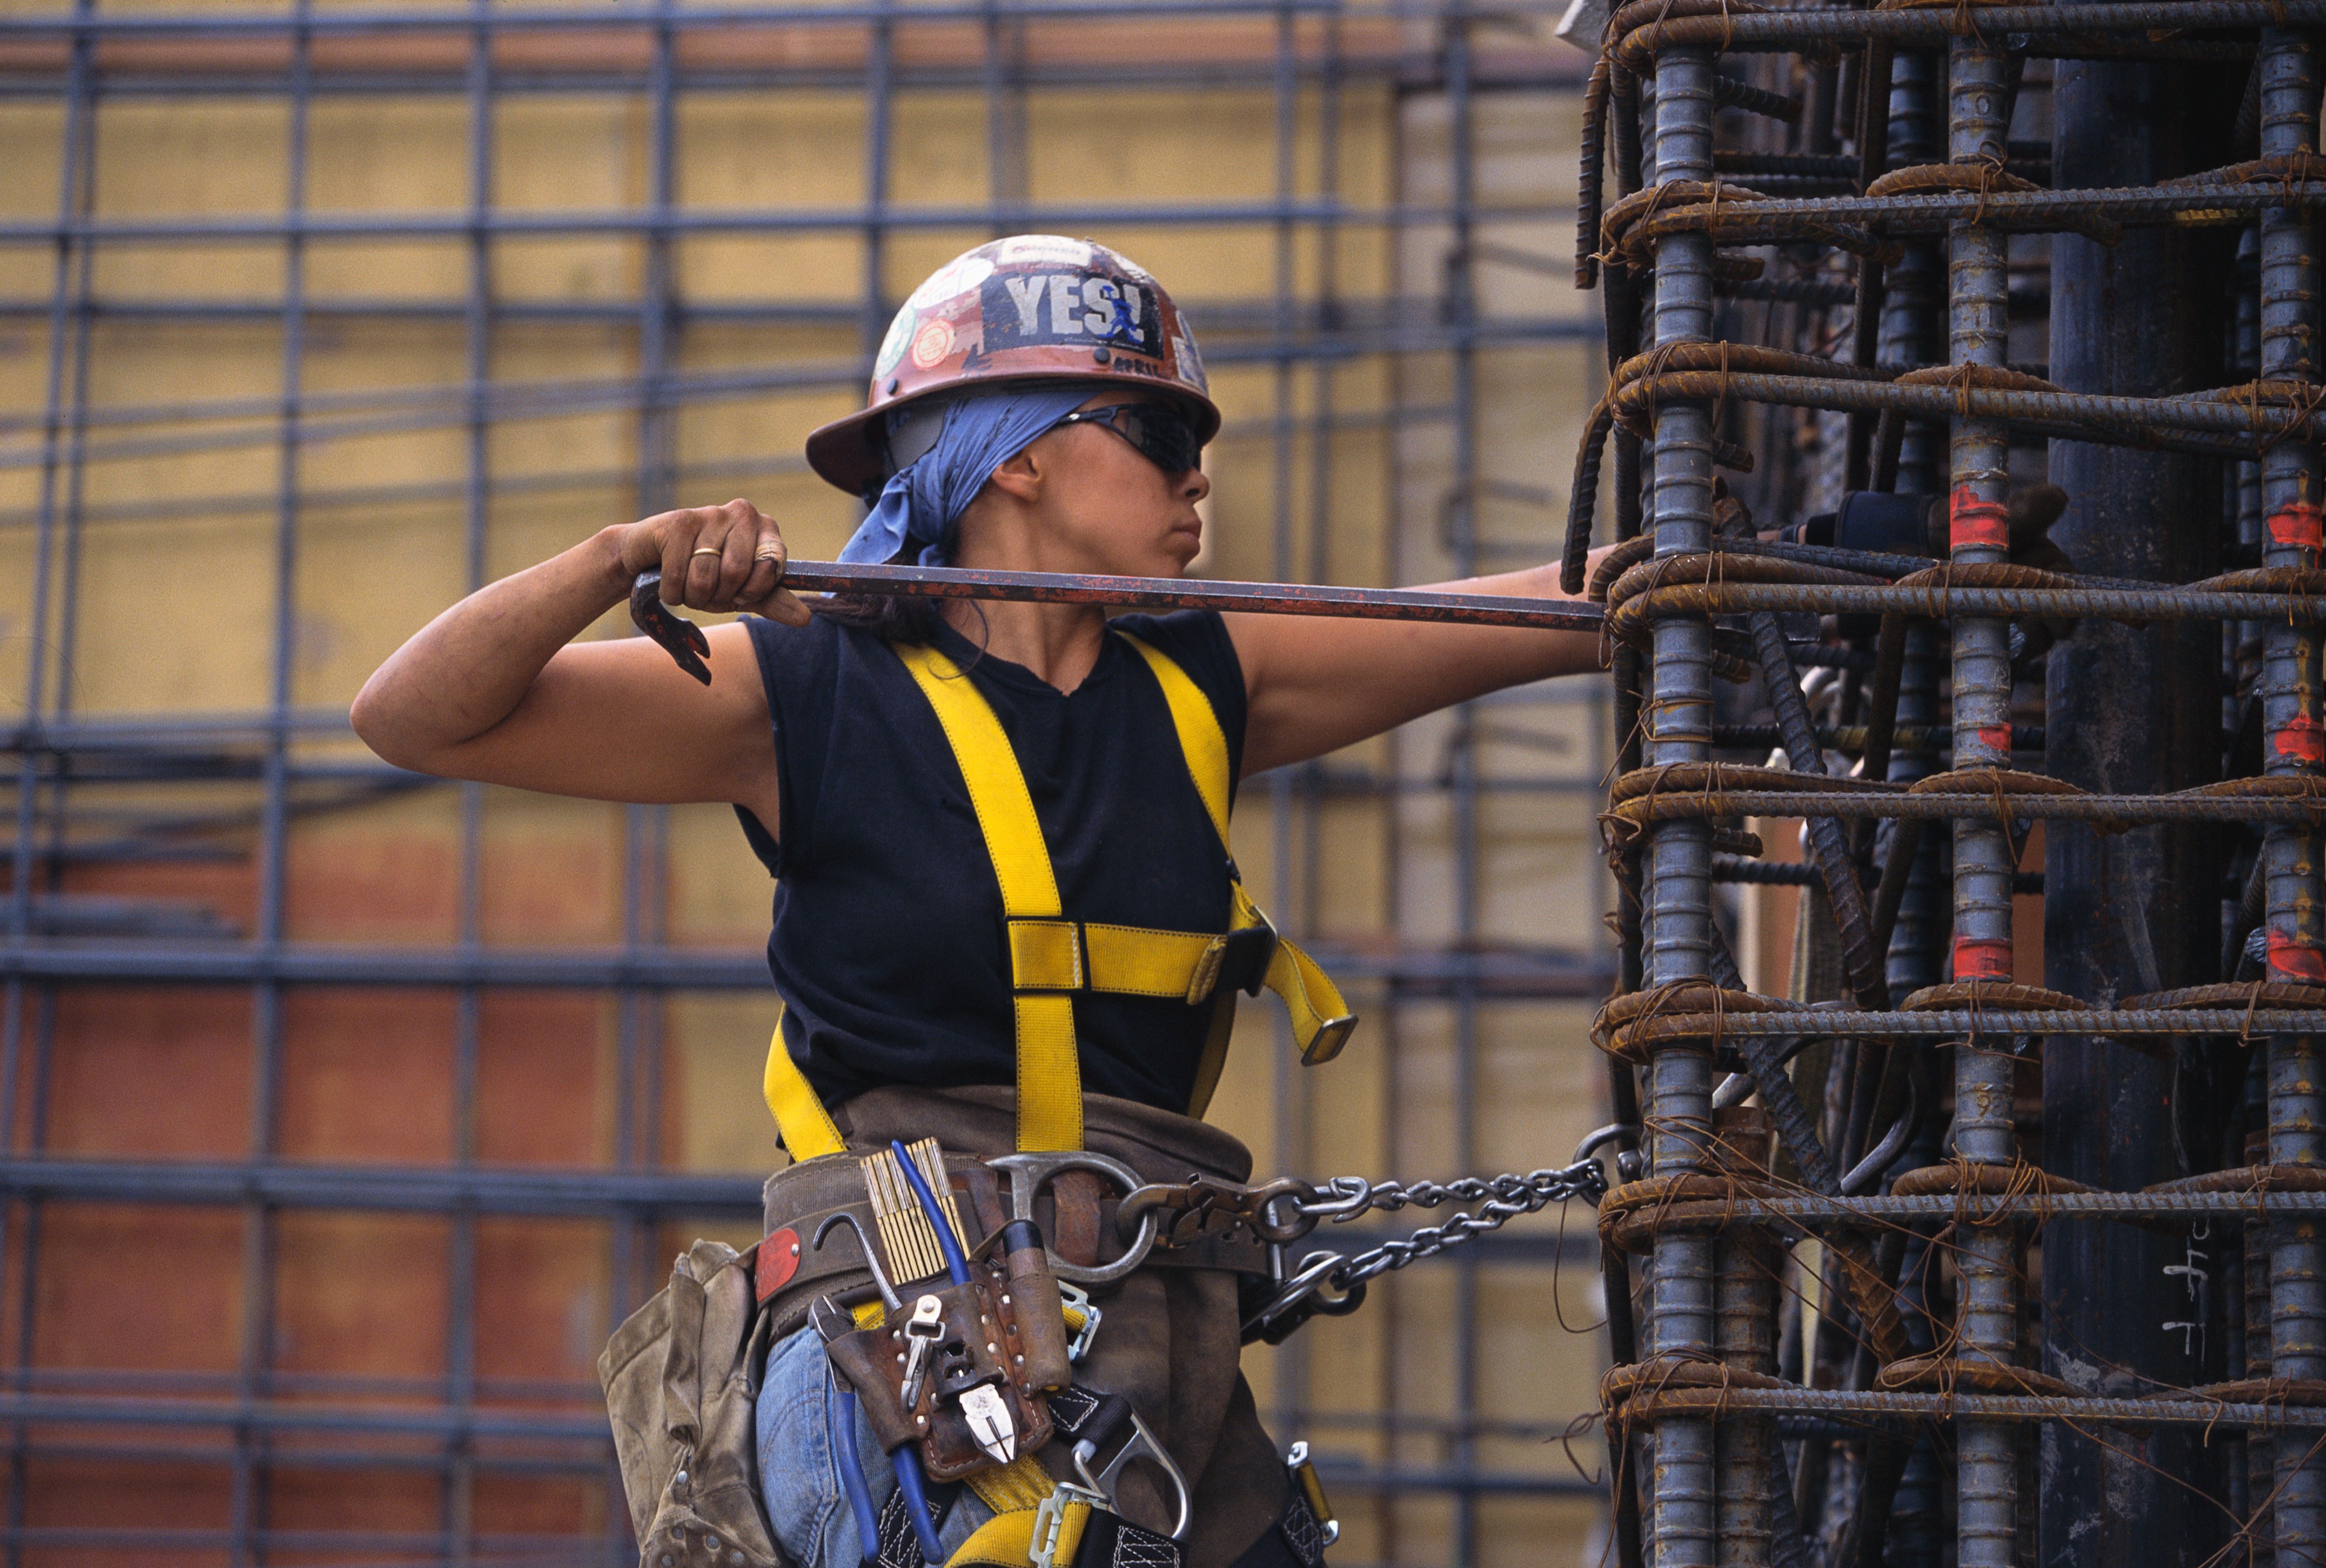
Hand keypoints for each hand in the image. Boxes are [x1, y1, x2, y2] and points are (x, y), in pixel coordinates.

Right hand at [611, 497, 809, 626]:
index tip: (739, 592)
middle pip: (737, 573)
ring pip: (706, 577)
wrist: (646, 562)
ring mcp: (709, 513)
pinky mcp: (677, 522)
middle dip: (718, 595)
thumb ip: (772, 601)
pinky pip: (679, 575)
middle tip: (708, 589)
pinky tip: (667, 579)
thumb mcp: (741, 592)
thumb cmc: (701, 575)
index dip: (752, 590)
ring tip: (686, 584)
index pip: (773, 567)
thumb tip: (805, 619)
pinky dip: (671, 591)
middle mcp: (742, 513)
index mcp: (765, 528)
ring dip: (692, 596)